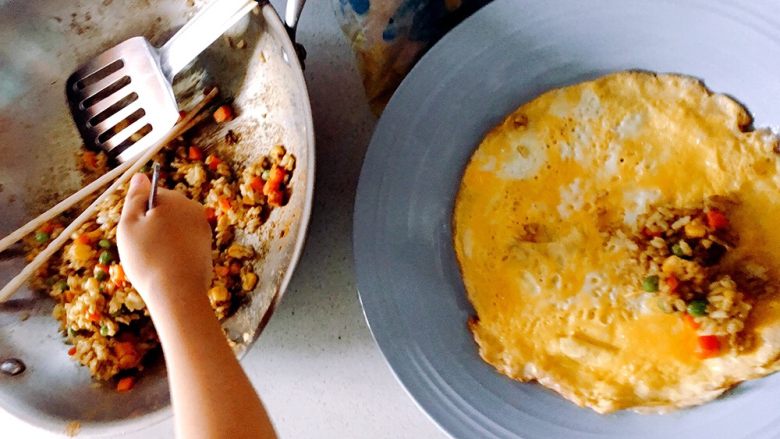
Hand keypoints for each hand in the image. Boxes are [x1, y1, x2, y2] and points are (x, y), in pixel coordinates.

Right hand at [117, 173, 212, 309]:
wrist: (178, 293)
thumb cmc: (148, 258)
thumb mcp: (129, 224)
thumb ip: (134, 198)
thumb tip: (141, 176)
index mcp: (176, 199)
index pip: (151, 195)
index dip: (138, 213)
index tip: (135, 231)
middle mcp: (194, 210)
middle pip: (164, 211)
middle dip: (152, 225)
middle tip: (142, 247)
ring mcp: (203, 230)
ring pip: (173, 229)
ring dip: (162, 240)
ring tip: (155, 259)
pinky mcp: (206, 248)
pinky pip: (183, 244)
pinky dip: (174, 252)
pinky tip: (168, 266)